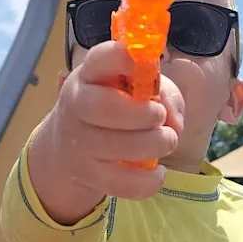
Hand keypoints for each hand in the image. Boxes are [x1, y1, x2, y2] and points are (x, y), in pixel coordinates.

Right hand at [29, 41, 183, 222]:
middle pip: (104, 107)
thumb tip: (174, 122)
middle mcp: (77, 104)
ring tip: (166, 141)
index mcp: (90, 74)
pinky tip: (157, 172)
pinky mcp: (87, 174)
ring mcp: (78, 142)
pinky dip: (147, 181)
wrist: (68, 147)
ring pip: (116, 146)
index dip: (125, 60)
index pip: (101, 58)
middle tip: (160, 118)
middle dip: (142, 114)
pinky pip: (120, 183)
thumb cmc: (114, 107)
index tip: (142, 68)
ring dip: (153, 144)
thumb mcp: (135, 88)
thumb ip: (163, 93)